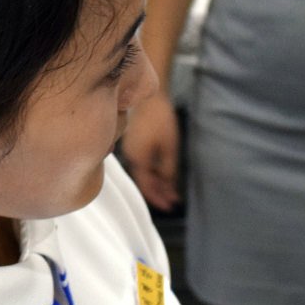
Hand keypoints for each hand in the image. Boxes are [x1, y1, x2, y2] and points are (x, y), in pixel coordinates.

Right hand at [121, 90, 179, 210]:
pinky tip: (162, 174)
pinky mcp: (134, 144)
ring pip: (143, 173)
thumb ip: (168, 168)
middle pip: (144, 181)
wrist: (150, 97)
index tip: (170, 206)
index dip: (158, 197)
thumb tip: (168, 184)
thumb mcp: (169, 147)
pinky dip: (152, 171)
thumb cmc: (160, 119)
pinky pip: (142, 163)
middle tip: (172, 201)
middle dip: (159, 192)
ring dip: (156, 182)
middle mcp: (131, 156)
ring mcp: (131, 150)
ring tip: (171, 190)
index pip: (147, 185)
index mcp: (138, 158)